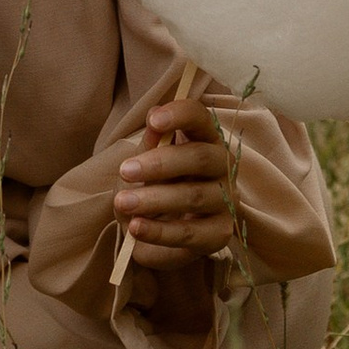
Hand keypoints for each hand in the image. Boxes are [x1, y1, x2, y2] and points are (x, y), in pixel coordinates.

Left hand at [111, 91, 235, 258]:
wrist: (160, 231)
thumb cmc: (155, 185)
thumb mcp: (145, 163)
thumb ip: (151, 142)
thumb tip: (153, 114)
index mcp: (205, 139)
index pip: (201, 118)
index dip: (180, 115)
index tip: (152, 120)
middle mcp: (223, 167)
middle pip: (200, 157)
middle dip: (160, 163)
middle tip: (125, 171)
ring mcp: (225, 201)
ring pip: (194, 196)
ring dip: (154, 199)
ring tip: (123, 203)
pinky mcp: (219, 234)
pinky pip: (189, 233)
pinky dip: (160, 231)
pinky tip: (136, 227)